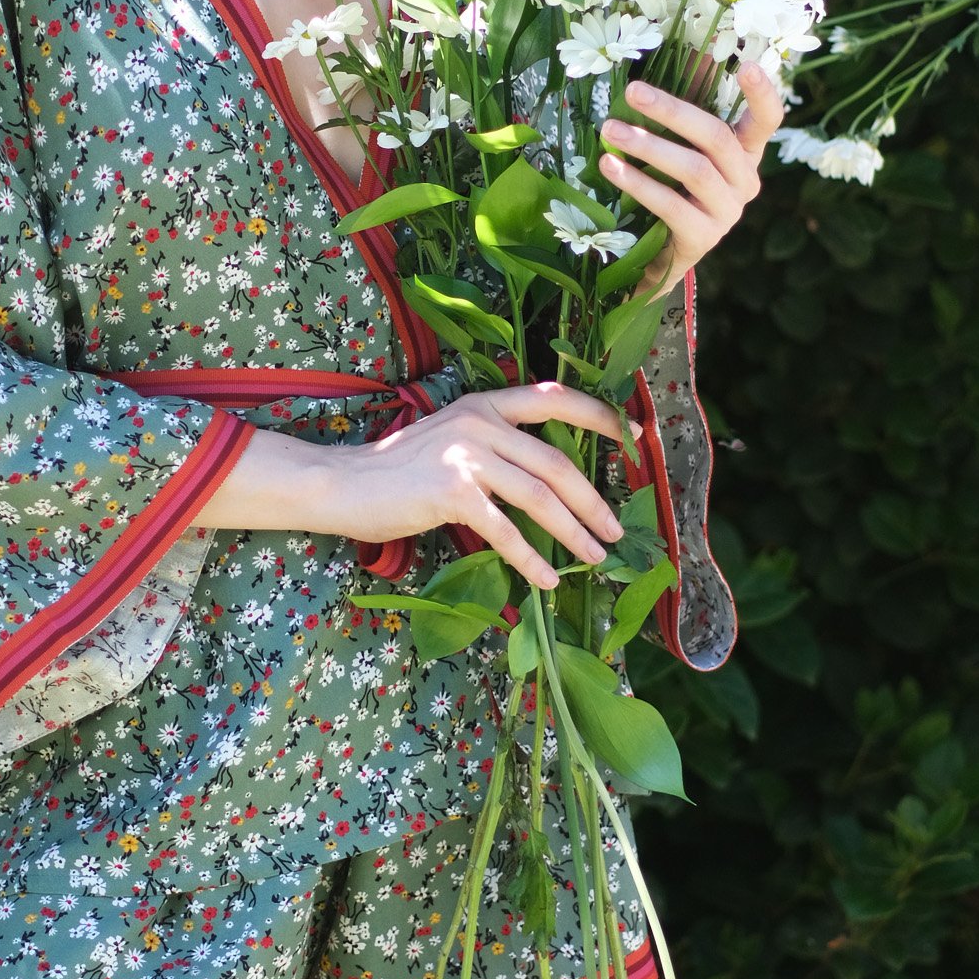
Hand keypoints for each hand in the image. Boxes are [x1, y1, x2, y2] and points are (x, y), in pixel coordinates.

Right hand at [200, 382, 630, 591]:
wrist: (344, 484)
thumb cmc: (398, 471)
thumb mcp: (451, 440)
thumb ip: (494, 447)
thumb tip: (546, 484)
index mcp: (485, 403)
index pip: (554, 398)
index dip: (599, 416)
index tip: (634, 437)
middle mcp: (481, 420)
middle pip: (557, 462)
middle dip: (595, 499)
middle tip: (616, 529)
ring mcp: (467, 454)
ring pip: (540, 497)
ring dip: (574, 533)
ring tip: (594, 557)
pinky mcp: (453, 491)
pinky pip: (506, 531)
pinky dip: (531, 559)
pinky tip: (546, 580)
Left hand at [598, 61, 785, 295]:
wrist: (658, 254)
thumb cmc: (670, 186)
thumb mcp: (680, 147)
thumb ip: (683, 111)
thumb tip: (681, 55)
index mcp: (746, 153)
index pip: (768, 120)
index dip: (762, 93)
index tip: (747, 64)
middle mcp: (745, 181)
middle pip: (717, 137)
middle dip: (672, 111)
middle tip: (633, 91)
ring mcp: (728, 212)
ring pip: (694, 170)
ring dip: (649, 146)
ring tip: (612, 130)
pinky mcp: (703, 237)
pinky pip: (671, 205)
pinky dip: (638, 182)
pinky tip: (611, 167)